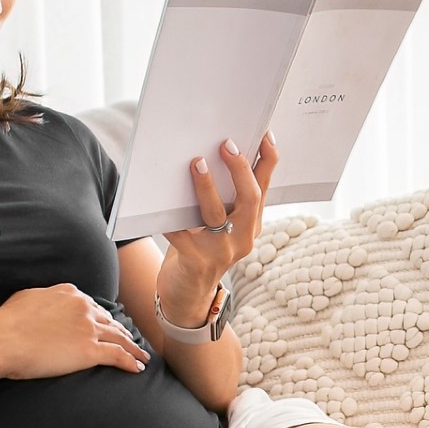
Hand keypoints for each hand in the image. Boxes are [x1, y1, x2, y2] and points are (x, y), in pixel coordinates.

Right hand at [0, 284, 150, 379]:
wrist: (2, 339)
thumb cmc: (6, 322)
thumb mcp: (26, 298)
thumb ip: (43, 299)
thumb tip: (43, 303)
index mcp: (69, 294)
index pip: (92, 306)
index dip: (103, 318)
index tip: (109, 325)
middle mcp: (83, 308)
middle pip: (109, 321)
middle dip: (121, 332)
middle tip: (130, 340)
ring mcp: (88, 328)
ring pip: (119, 338)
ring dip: (133, 348)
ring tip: (141, 356)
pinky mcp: (89, 350)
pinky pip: (117, 355)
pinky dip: (131, 361)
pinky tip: (138, 367)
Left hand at [159, 132, 278, 309]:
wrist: (187, 292)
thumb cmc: (201, 246)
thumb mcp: (221, 222)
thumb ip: (224, 196)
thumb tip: (213, 151)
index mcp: (251, 222)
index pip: (265, 187)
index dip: (268, 160)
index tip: (265, 135)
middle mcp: (243, 237)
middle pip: (250, 199)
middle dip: (240, 169)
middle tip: (227, 144)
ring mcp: (222, 252)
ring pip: (217, 214)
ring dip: (207, 187)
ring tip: (197, 163)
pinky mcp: (197, 262)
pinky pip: (182, 234)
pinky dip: (171, 218)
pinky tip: (160, 202)